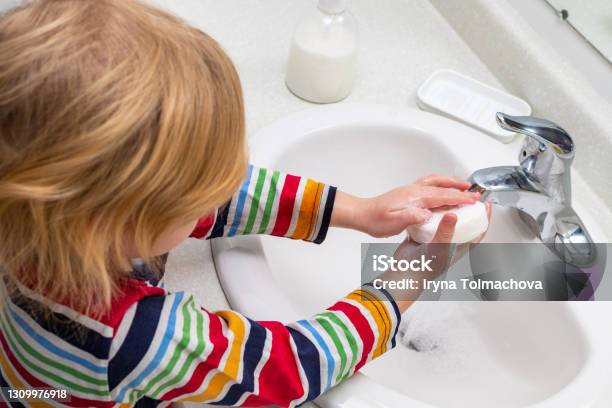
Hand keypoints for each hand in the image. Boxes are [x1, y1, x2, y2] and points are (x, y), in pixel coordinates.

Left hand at [332, 174, 480, 237]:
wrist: (362, 214)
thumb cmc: (376, 220)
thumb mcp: (394, 222)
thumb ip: (411, 217)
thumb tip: (427, 214)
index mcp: (415, 197)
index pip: (443, 196)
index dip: (460, 198)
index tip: (474, 200)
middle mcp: (414, 190)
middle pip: (443, 186)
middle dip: (460, 188)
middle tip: (475, 193)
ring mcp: (411, 190)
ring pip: (436, 181)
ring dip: (451, 183)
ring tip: (463, 186)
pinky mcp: (408, 193)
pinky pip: (430, 184)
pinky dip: (441, 184)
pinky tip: (442, 190)